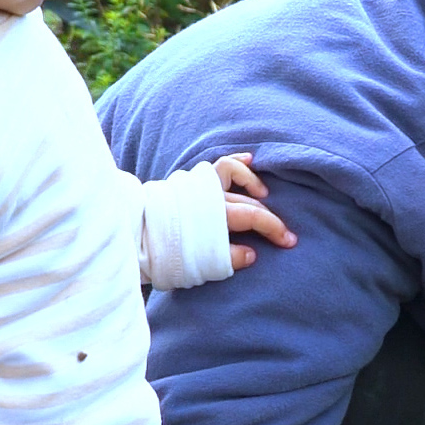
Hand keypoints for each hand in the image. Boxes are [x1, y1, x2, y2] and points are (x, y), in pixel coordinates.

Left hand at [138, 154, 295, 288]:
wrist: (135, 236)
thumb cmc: (166, 253)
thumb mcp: (199, 264)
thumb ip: (227, 258)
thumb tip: (252, 255)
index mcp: (213, 217)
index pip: (253, 218)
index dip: (274, 229)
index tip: (289, 243)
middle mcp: (210, 197)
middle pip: (248, 204)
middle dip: (270, 220)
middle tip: (285, 236)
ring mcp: (201, 187)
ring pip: (233, 175)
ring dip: (251, 183)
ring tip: (264, 194)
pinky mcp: (193, 184)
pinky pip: (218, 166)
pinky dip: (237, 164)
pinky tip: (251, 160)